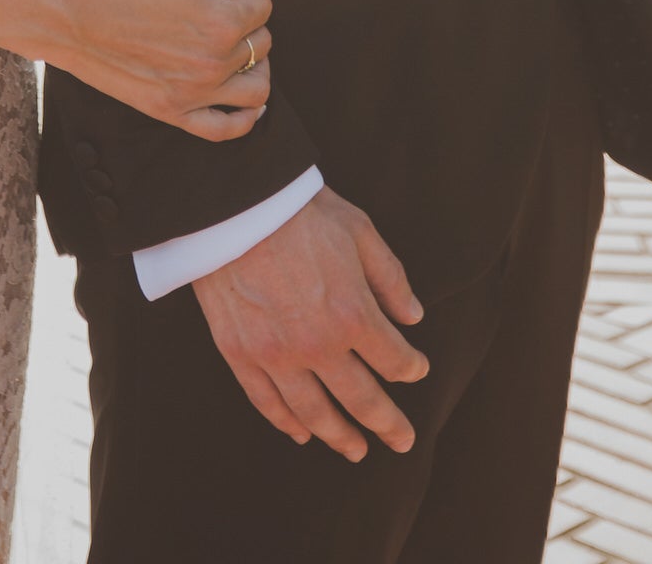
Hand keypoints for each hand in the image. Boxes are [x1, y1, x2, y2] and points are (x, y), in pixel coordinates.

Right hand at [50, 0, 271, 141]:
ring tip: (241, 50)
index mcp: (219, 21)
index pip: (261, 8)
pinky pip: (224, 129)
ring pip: (256, 89)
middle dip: (251, 22)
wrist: (70, 13)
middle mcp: (214, 62)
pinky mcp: (172, 112)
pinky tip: (248, 104)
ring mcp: (194, 93)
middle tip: (225, 8)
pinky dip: (246, 119)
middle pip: (261, 44)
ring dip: (259, 66)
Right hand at [194, 189, 427, 459]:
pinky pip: (266, 401)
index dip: (411, 368)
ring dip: (339, 436)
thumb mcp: (359, 231)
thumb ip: (390, 277)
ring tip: (356, 451)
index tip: (417, 370)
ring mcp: (275, 354)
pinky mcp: (239, 352)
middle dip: (387, 423)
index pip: (394, 360)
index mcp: (353, 314)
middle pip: (361, 400)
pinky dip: (287, 422)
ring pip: (314, 412)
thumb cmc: (300, 210)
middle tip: (402, 441)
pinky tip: (302, 433)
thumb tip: (412, 316)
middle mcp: (317, 345)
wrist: (234, 200)